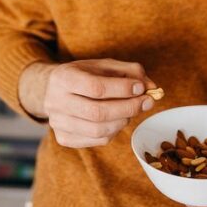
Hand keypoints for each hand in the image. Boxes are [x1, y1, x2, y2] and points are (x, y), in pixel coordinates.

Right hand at [22, 58, 156, 147]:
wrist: (54, 89)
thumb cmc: (85, 75)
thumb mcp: (104, 66)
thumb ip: (129, 72)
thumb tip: (151, 87)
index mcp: (63, 78)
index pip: (95, 87)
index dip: (122, 89)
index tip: (141, 88)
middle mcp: (55, 102)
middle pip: (97, 112)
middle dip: (128, 108)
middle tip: (147, 102)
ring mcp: (57, 123)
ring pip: (98, 130)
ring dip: (123, 121)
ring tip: (131, 110)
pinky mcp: (63, 138)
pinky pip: (96, 141)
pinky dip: (114, 131)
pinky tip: (118, 120)